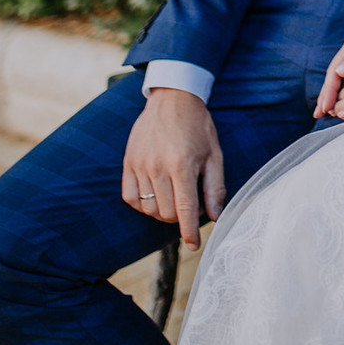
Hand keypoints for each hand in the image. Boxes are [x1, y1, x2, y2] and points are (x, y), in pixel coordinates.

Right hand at [122, 88, 224, 250]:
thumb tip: (216, 216)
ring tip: (175, 196)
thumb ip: (215, 187)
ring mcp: (139, 165)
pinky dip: (143, 204)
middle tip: (191, 204)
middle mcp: (157, 168)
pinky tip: (156, 194)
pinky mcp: (128, 163)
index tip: (194, 245)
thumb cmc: (198, 126)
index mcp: (182, 165)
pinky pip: (130, 198)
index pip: (184, 210)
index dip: (190, 232)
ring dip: (163, 211)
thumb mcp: (214, 154)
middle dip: (180, 218)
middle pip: (166, 213)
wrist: (172, 99)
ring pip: (148, 208)